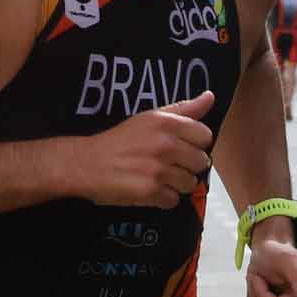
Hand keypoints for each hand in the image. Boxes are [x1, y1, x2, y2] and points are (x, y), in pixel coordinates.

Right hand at [77, 91, 214, 208]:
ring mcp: (158, 169)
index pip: (205, 136)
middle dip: (187, 166)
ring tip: (157, 178)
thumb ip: (183, 109)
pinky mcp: (150, 191)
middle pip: (201, 162)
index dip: (196, 144)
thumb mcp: (149, 118)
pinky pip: (173, 200)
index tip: (182, 147)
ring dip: (176, 184)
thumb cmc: (120, 141)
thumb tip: (209, 97)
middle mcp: (165, 145)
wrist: (87, 163)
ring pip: (190, 184)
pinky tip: (149, 189)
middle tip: (168, 165)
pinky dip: (163, 199)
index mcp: (166, 123)